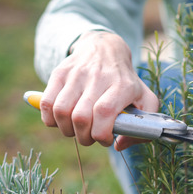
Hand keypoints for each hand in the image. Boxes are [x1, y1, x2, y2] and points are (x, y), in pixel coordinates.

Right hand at [39, 31, 158, 149]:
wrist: (106, 49)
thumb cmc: (126, 82)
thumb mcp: (145, 99)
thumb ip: (142, 128)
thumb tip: (119, 145)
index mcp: (122, 86)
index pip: (104, 112)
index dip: (101, 133)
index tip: (106, 139)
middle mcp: (99, 77)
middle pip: (81, 117)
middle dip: (84, 137)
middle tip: (90, 136)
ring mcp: (77, 74)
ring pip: (61, 111)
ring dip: (66, 130)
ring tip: (76, 129)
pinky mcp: (59, 73)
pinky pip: (47, 103)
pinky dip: (50, 119)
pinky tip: (61, 120)